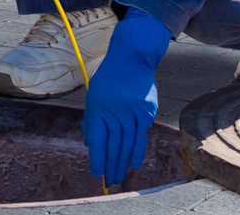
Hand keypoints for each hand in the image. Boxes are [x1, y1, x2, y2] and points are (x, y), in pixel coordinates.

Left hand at [81, 9, 170, 184]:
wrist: (131, 59)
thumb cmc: (109, 81)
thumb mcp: (93, 97)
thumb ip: (92, 121)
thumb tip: (92, 145)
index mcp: (98, 108)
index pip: (97, 139)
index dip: (97, 158)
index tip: (97, 172)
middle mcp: (115, 111)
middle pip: (114, 145)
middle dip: (111, 165)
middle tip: (110, 181)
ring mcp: (133, 111)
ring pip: (128, 143)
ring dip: (124, 163)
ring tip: (120, 176)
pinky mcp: (147, 111)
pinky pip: (141, 135)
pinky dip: (138, 151)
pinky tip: (135, 163)